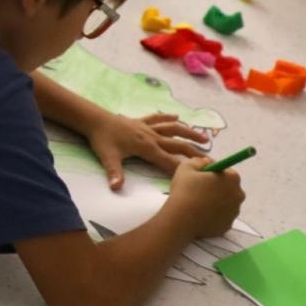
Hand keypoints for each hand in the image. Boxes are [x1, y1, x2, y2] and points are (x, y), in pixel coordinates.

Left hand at [87, 113, 210, 189]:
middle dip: (194, 152)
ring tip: (204, 138)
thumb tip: (116, 188)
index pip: (169, 161)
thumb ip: (114, 173)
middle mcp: (152, 137)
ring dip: (189, 133)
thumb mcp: (107, 158)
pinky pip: (157, 118)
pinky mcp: (141, 121)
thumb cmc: (102, 140)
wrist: (95, 119)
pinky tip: (177, 117)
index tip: (200, 175)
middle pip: (177, 144)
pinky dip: (167, 117)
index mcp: (147, 148)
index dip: (183, 169)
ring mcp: (147, 127)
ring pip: (173, 129)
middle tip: (210, 159)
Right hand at [165, 157, 244, 239]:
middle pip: (228, 187)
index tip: (201, 176)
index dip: (212, 172)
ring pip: (225, 203)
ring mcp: (234, 212)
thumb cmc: (185, 191)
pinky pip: (221, 217)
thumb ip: (198, 161)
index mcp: (232, 178)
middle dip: (217, 187)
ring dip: (216, 202)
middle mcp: (239, 194)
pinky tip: (200, 215)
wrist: (182, 220)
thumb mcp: (187, 167)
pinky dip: (214, 216)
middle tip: (199, 190)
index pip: (225, 170)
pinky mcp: (228, 226)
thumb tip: (206, 162)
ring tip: (198, 204)